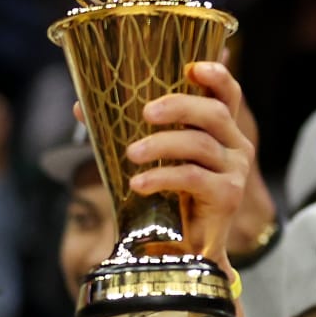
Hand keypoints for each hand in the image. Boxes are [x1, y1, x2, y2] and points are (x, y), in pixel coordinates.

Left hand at [120, 61, 253, 269]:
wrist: (182, 249)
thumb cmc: (167, 198)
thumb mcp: (148, 159)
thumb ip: (122, 130)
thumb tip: (79, 106)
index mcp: (221, 131)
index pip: (228, 95)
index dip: (216, 76)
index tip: (192, 67)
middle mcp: (236, 146)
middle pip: (214, 113)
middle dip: (178, 106)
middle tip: (145, 113)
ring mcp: (235, 171)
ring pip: (200, 145)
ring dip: (161, 145)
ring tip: (131, 153)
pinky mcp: (227, 196)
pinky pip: (194, 178)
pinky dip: (163, 177)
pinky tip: (138, 183)